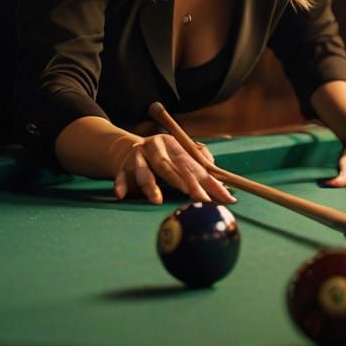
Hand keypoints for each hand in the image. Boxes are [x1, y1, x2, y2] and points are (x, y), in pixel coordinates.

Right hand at [113, 134, 234, 204]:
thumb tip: (225, 188)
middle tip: (196, 196)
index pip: (192, 164)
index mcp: (173, 145)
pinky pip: (121, 176)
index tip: (222, 195)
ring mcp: (138, 156)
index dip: (206, 181)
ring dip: (150, 185)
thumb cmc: (164, 159)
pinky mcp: (123, 166)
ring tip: (157, 200)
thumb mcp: (181, 159)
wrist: (129, 150)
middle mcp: (155, 147)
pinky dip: (121, 185)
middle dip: (183, 182)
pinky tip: (121, 194)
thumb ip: (200, 170)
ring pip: (144, 171)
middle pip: (169, 167)